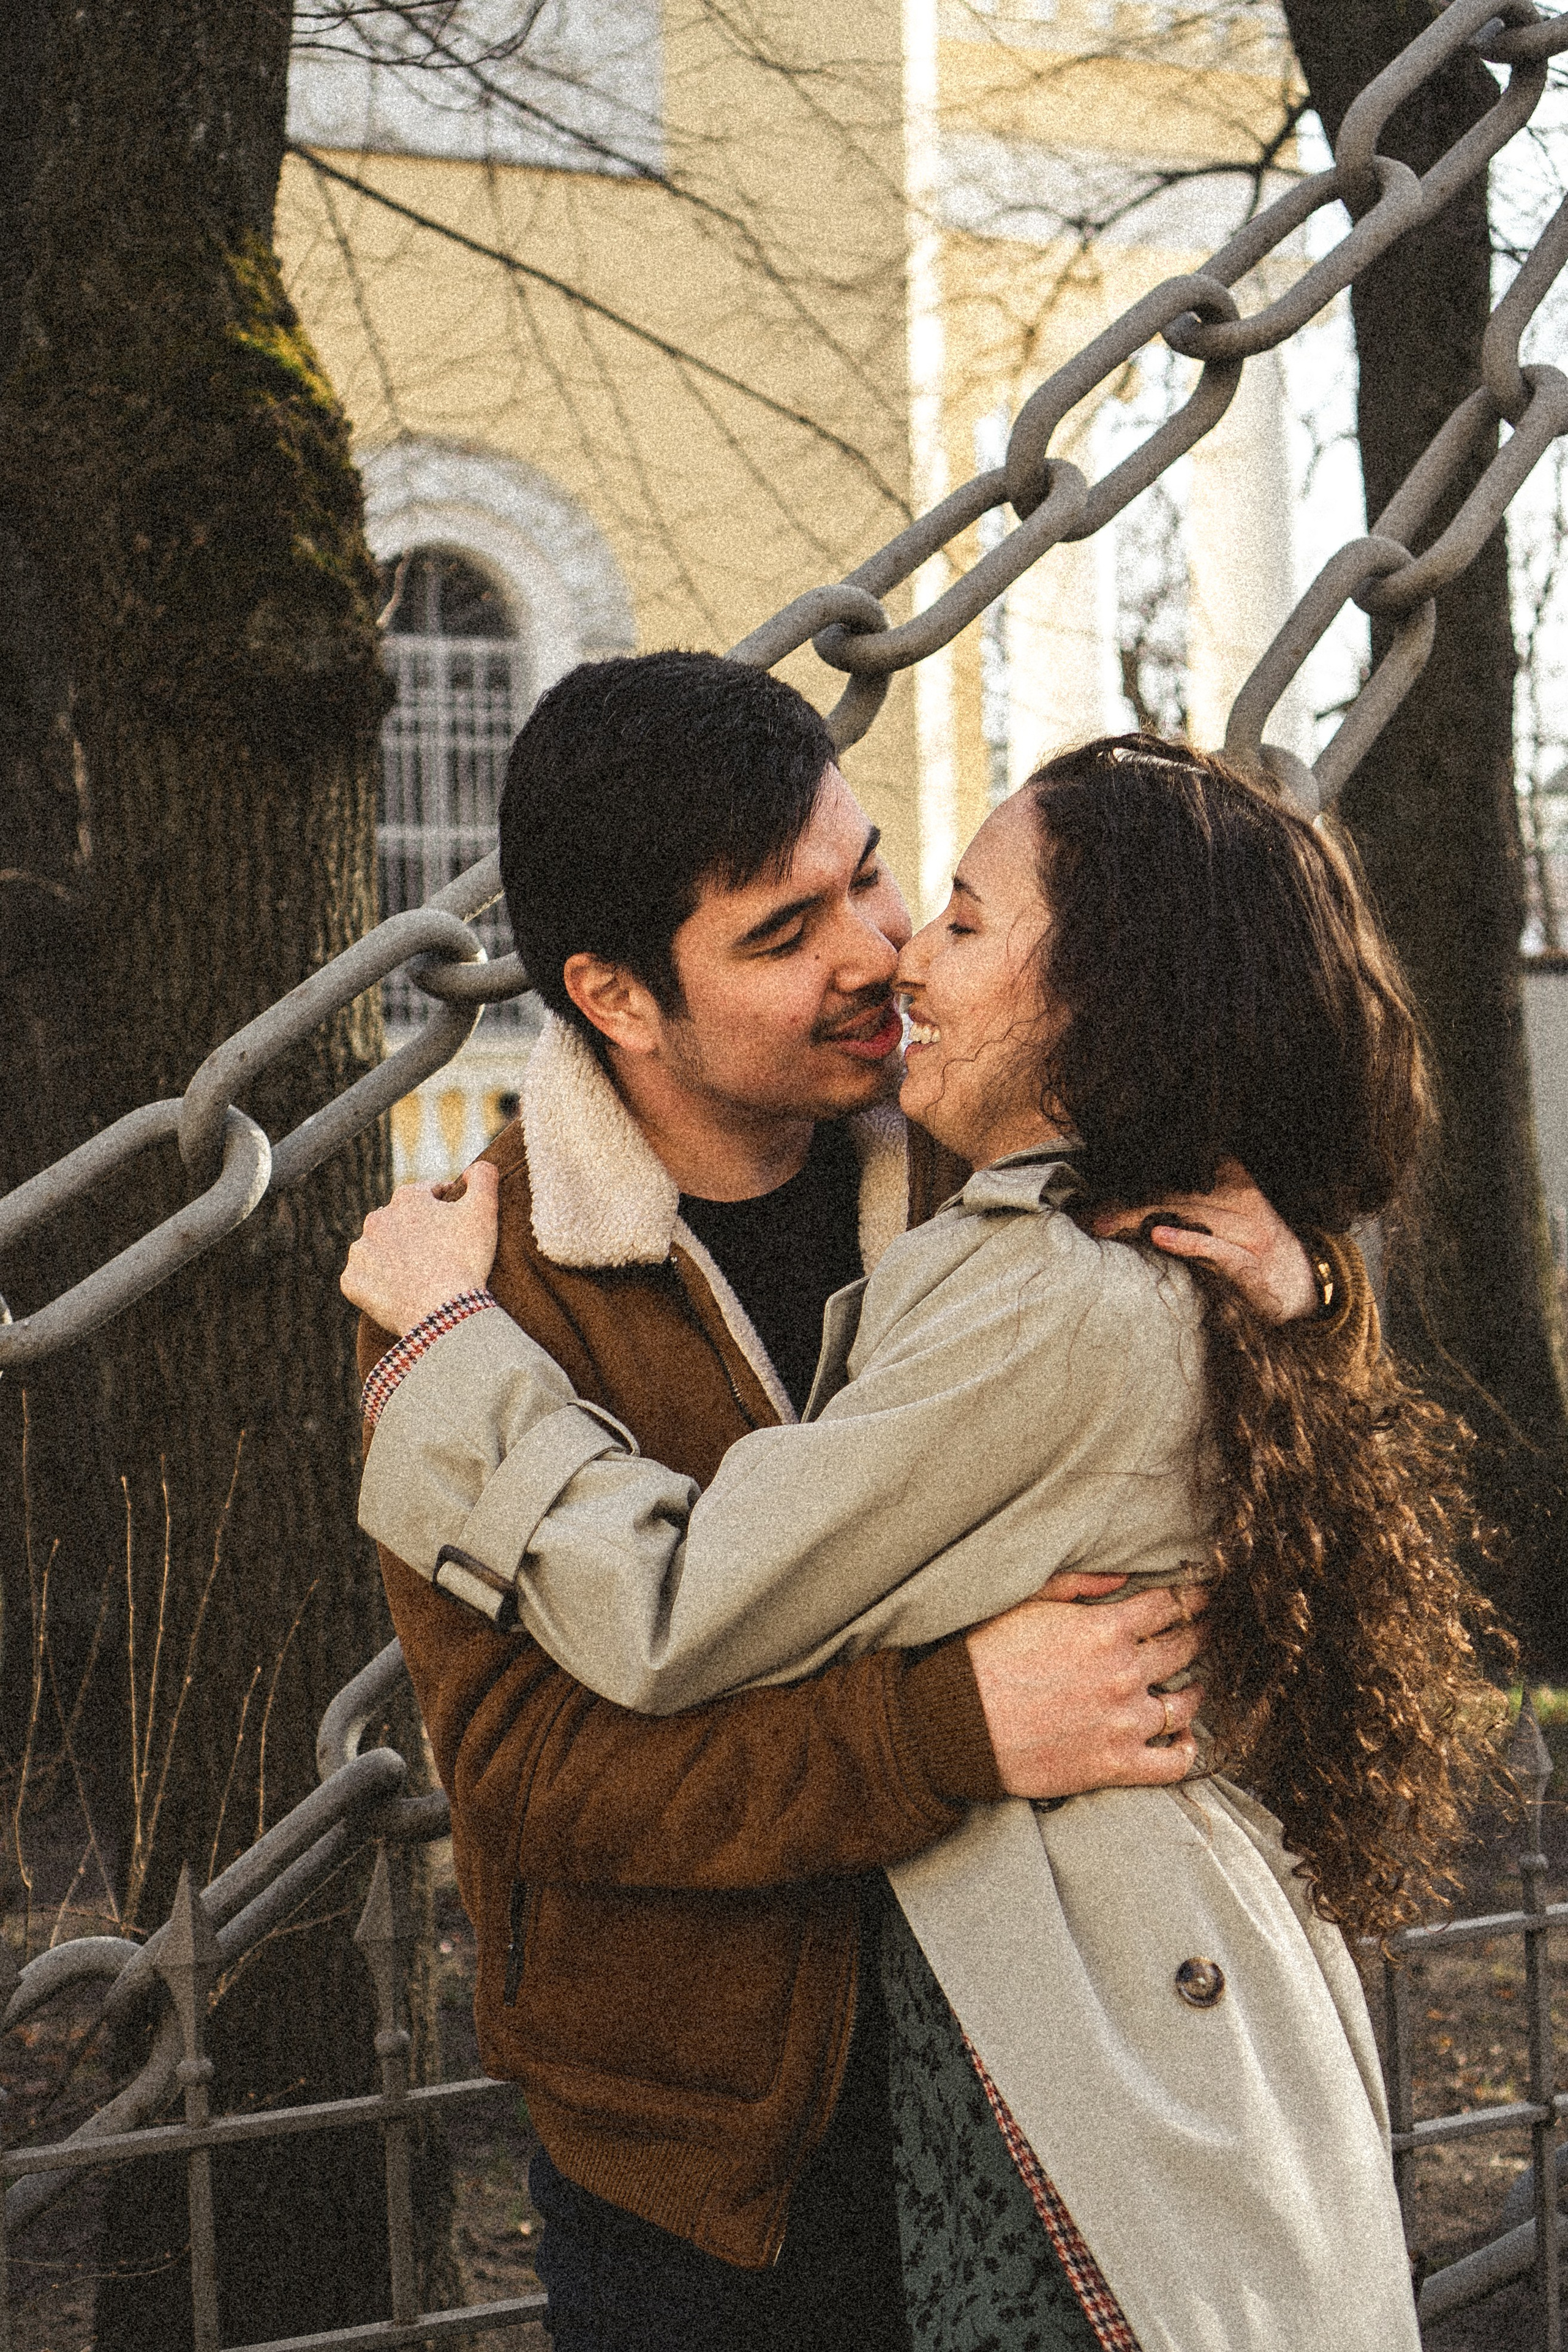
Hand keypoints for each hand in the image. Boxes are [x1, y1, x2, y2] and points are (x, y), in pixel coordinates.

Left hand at [341, 1160, 500, 1335]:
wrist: (443, 1311)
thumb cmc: (465, 1259)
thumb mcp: (484, 1210)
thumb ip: (484, 1176)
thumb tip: (477, 1165)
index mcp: (406, 1199)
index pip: (426, 1194)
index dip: (444, 1206)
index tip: (456, 1224)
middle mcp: (376, 1220)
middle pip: (399, 1222)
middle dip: (415, 1232)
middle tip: (438, 1254)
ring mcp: (361, 1252)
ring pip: (378, 1250)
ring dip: (392, 1257)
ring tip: (417, 1275)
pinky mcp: (352, 1282)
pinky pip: (362, 1280)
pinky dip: (376, 1284)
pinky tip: (397, 1293)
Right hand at [965, 1577, 1206, 1798]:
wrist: (958, 1723)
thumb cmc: (985, 1656)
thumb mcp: (1026, 1602)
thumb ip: (1078, 1584)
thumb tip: (1126, 1577)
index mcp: (1104, 1630)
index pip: (1169, 1604)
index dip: (1193, 1595)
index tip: (1206, 1593)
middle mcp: (1124, 1674)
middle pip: (1183, 1647)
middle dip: (1202, 1632)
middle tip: (1213, 1628)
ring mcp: (1124, 1723)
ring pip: (1184, 1704)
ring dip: (1196, 1690)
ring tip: (1197, 1682)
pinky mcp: (1116, 1765)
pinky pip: (1172, 1763)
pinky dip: (1186, 1751)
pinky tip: (1185, 1739)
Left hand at [1092, 1157, 1314, 1322]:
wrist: (1307, 1288)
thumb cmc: (1254, 1252)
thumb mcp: (1227, 1218)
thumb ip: (1190, 1203)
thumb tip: (1137, 1202)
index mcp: (1234, 1182)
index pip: (1179, 1171)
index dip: (1138, 1176)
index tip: (1100, 1185)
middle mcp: (1241, 1202)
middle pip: (1176, 1193)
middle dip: (1129, 1202)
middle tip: (1089, 1213)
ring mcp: (1248, 1233)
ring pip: (1189, 1215)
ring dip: (1140, 1219)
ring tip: (1105, 1223)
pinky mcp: (1250, 1265)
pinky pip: (1215, 1249)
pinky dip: (1186, 1241)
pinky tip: (1157, 1236)